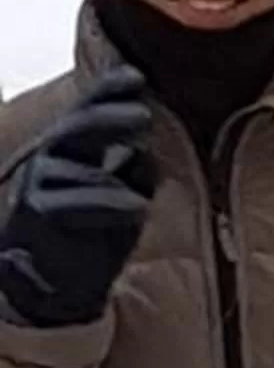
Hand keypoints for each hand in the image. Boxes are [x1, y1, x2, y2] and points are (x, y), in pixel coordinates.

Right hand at [0, 71, 154, 327]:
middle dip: (106, 116)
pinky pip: (71, 203)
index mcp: (71, 153)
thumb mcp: (126, 201)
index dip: (106, 93)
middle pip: (74, 130)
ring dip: (114, 177)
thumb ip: (135, 176)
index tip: (136, 76)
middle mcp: (49, 163)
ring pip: (76, 168)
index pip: (87, 115)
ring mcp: (37, 187)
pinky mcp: (34, 216)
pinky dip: (107, 204)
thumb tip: (144, 156)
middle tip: (143, 114)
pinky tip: (137, 209)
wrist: (60, 291)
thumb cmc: (95, 239)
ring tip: (145, 181)